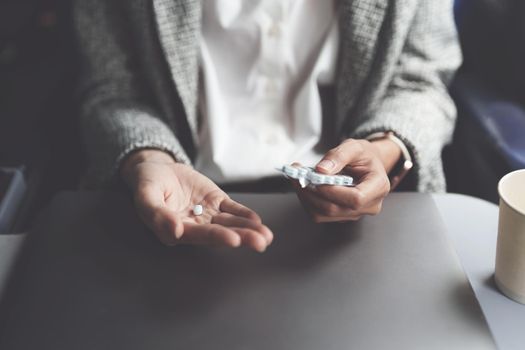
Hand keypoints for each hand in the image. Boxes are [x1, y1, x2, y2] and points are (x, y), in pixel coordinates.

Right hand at [120, 150, 272, 250]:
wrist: (157, 169)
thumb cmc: (148, 184)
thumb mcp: (145, 196)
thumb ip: (157, 214)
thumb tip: (174, 232)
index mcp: (176, 230)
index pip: (199, 236)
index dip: (216, 237)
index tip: (233, 239)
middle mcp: (194, 226)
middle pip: (220, 234)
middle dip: (241, 238)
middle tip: (259, 242)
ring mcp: (207, 214)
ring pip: (230, 223)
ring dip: (248, 230)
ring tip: (266, 236)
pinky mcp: (216, 201)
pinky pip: (233, 209)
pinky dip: (245, 215)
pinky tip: (257, 221)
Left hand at [293, 138, 398, 222]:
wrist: (367, 164)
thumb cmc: (364, 156)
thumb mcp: (354, 147)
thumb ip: (338, 156)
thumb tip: (321, 171)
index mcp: (378, 187)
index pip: (356, 199)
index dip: (333, 191)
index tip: (316, 178)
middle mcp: (369, 206)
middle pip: (336, 209)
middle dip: (312, 192)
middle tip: (297, 174)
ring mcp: (355, 214)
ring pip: (324, 214)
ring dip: (306, 197)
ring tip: (298, 178)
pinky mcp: (341, 216)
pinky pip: (320, 214)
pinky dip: (308, 201)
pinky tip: (304, 186)